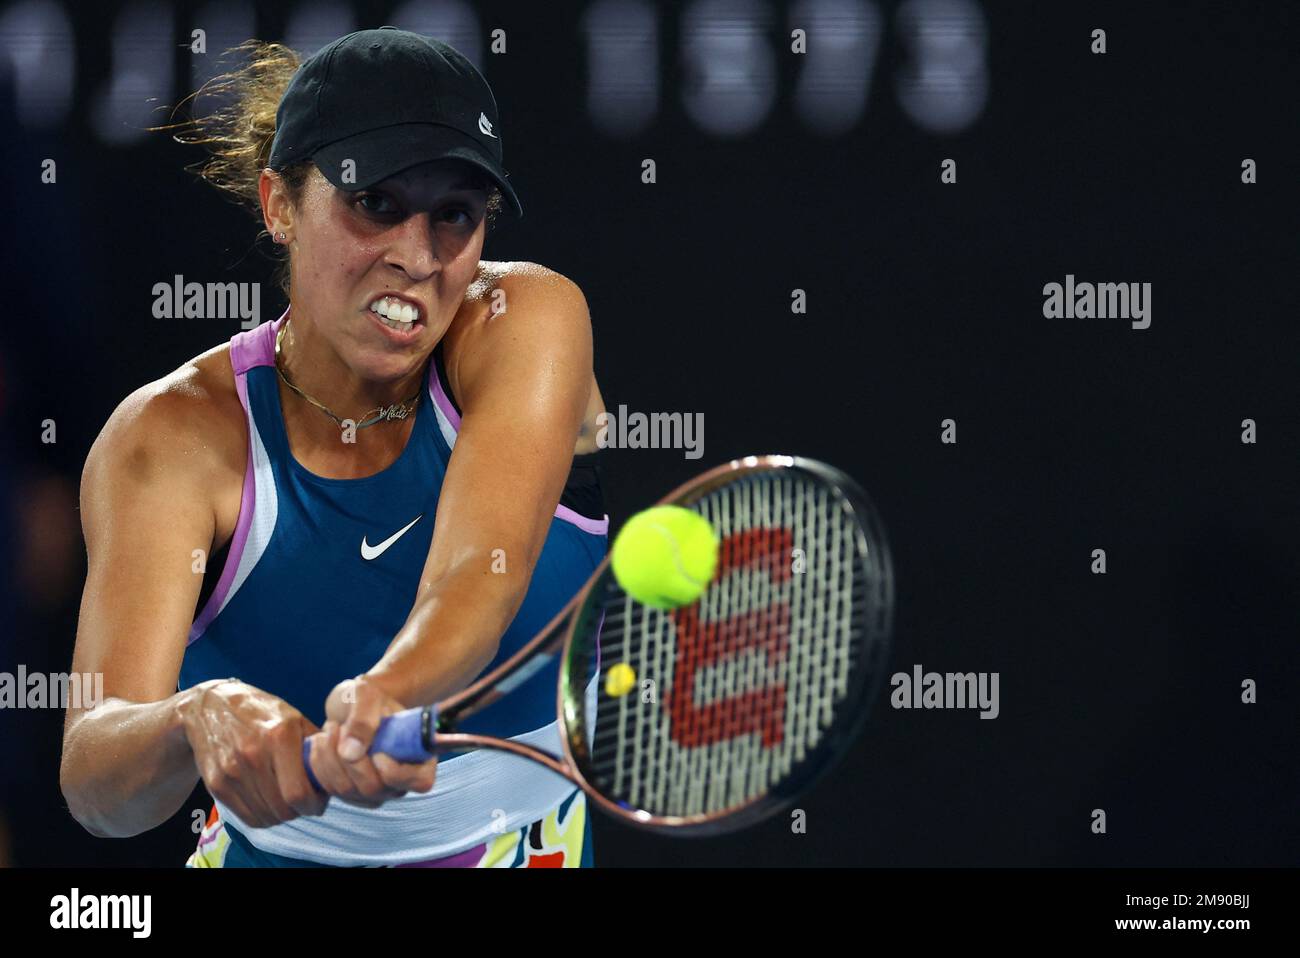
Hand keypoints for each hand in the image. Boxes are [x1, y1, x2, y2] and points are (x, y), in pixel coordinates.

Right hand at [181, 678, 326, 826]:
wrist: (210, 706)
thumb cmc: (261, 712)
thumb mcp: (293, 717)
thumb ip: (317, 743)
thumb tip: (341, 769)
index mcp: (279, 735)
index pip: (299, 792)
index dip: (315, 803)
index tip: (320, 799)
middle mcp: (253, 754)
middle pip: (283, 809)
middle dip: (301, 811)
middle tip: (306, 801)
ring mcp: (232, 771)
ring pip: (266, 816)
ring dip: (283, 815)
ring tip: (288, 800)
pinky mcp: (216, 784)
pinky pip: (247, 817)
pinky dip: (264, 816)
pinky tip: (270, 802)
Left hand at [302, 676, 436, 808]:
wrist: (353, 706)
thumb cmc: (369, 698)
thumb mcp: (368, 695)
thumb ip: (363, 718)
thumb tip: (351, 753)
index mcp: (420, 755)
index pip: (420, 781)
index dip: (395, 771)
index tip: (377, 750)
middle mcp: (402, 780)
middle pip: (374, 788)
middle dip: (350, 758)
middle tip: (340, 727)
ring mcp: (377, 791)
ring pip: (348, 790)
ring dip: (331, 757)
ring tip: (331, 727)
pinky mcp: (352, 794)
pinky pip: (331, 790)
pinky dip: (320, 764)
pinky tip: (323, 742)